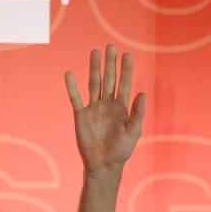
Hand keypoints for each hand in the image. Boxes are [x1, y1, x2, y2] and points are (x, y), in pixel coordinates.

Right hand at [64, 45, 145, 175]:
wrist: (104, 164)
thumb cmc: (121, 150)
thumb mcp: (134, 131)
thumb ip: (137, 112)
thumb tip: (142, 93)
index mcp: (122, 108)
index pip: (124, 84)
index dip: (126, 70)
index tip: (127, 55)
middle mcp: (107, 105)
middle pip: (109, 79)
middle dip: (110, 64)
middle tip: (111, 47)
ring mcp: (94, 108)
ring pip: (94, 83)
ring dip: (94, 68)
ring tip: (95, 52)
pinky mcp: (81, 115)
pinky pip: (75, 97)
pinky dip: (71, 86)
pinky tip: (69, 73)